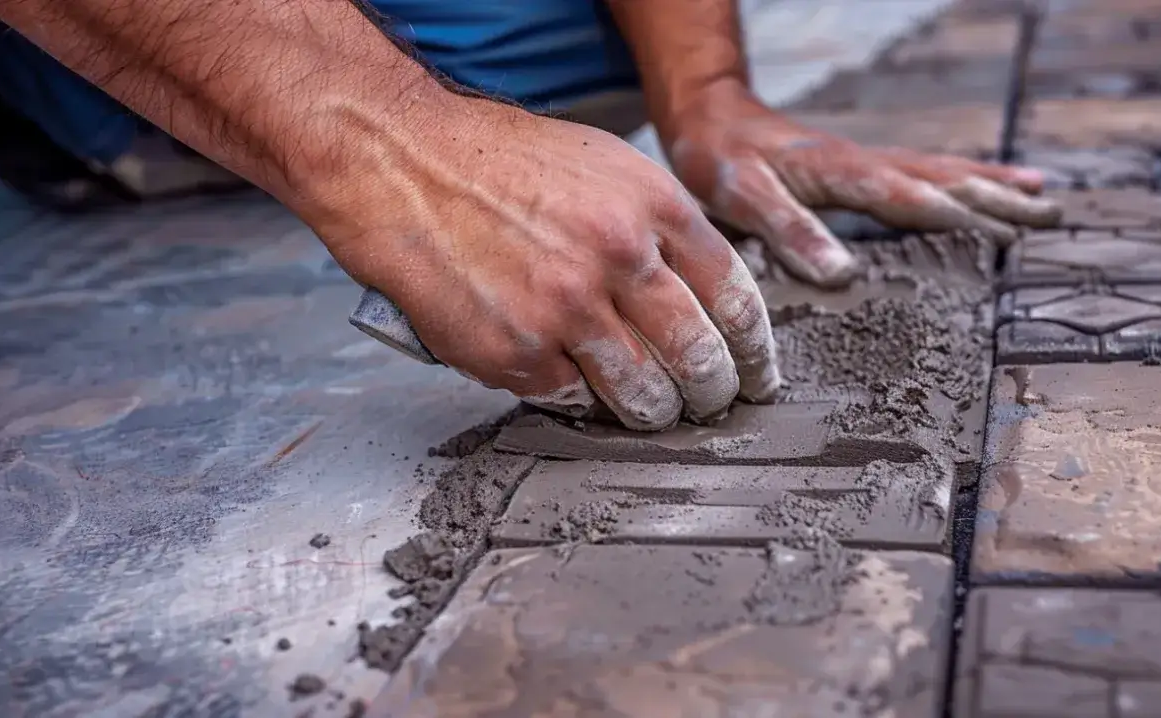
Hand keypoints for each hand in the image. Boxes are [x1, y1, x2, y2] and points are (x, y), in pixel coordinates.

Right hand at [318, 96, 779, 430]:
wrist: (402, 163)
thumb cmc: (500, 163)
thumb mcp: (606, 168)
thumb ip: (661, 228)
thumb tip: (706, 295)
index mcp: (652, 207)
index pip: (735, 300)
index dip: (755, 352)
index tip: (757, 375)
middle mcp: (618, 258)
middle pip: (700, 358)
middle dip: (714, 393)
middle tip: (710, 403)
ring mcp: (565, 311)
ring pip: (644, 395)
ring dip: (654, 412)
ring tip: (650, 410)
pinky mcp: (515, 354)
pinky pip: (571, 400)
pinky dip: (580, 401)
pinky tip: (576, 387)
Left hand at [662, 82, 1061, 286]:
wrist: (709, 118)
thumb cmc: (721, 159)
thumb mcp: (744, 197)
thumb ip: (789, 232)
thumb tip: (843, 275)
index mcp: (842, 172)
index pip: (908, 197)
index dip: (955, 216)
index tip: (1003, 234)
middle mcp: (865, 163)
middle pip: (942, 179)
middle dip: (995, 198)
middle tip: (1048, 216)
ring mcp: (867, 162)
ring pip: (940, 172)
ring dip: (990, 185)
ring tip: (1040, 196)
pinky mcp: (860, 167)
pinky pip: (923, 173)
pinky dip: (961, 179)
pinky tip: (982, 186)